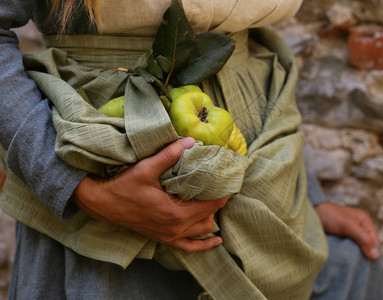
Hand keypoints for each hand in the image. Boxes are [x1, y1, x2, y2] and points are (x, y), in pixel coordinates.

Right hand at [72, 137, 230, 252]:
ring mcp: (170, 236)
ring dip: (211, 217)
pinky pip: (189, 247)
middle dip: (219, 201)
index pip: (211, 204)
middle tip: (224, 185)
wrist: (102, 204)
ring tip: (216, 201)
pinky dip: (203, 244)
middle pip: (209, 216)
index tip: (231, 180)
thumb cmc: (124, 186)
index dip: (224, 193)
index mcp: (175, 212)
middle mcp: (176, 227)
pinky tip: (215, 241)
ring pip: (202, 230)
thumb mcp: (147, 168)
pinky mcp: (163, 239)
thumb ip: (169, 155)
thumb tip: (190, 141)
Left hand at [314, 202, 380, 259]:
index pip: (375, 242)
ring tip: (351, 265)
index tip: (368, 264)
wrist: (311, 212)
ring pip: (356, 250)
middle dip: (363, 256)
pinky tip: (344, 261)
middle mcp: (358, 228)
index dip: (373, 253)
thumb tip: (376, 256)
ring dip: (354, 256)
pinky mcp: (339, 239)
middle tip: (359, 267)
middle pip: (366, 247)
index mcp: (364, 222)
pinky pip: (346, 250)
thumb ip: (363, 238)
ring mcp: (348, 234)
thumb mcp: (348, 225)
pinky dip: (346, 255)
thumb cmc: (330, 215)